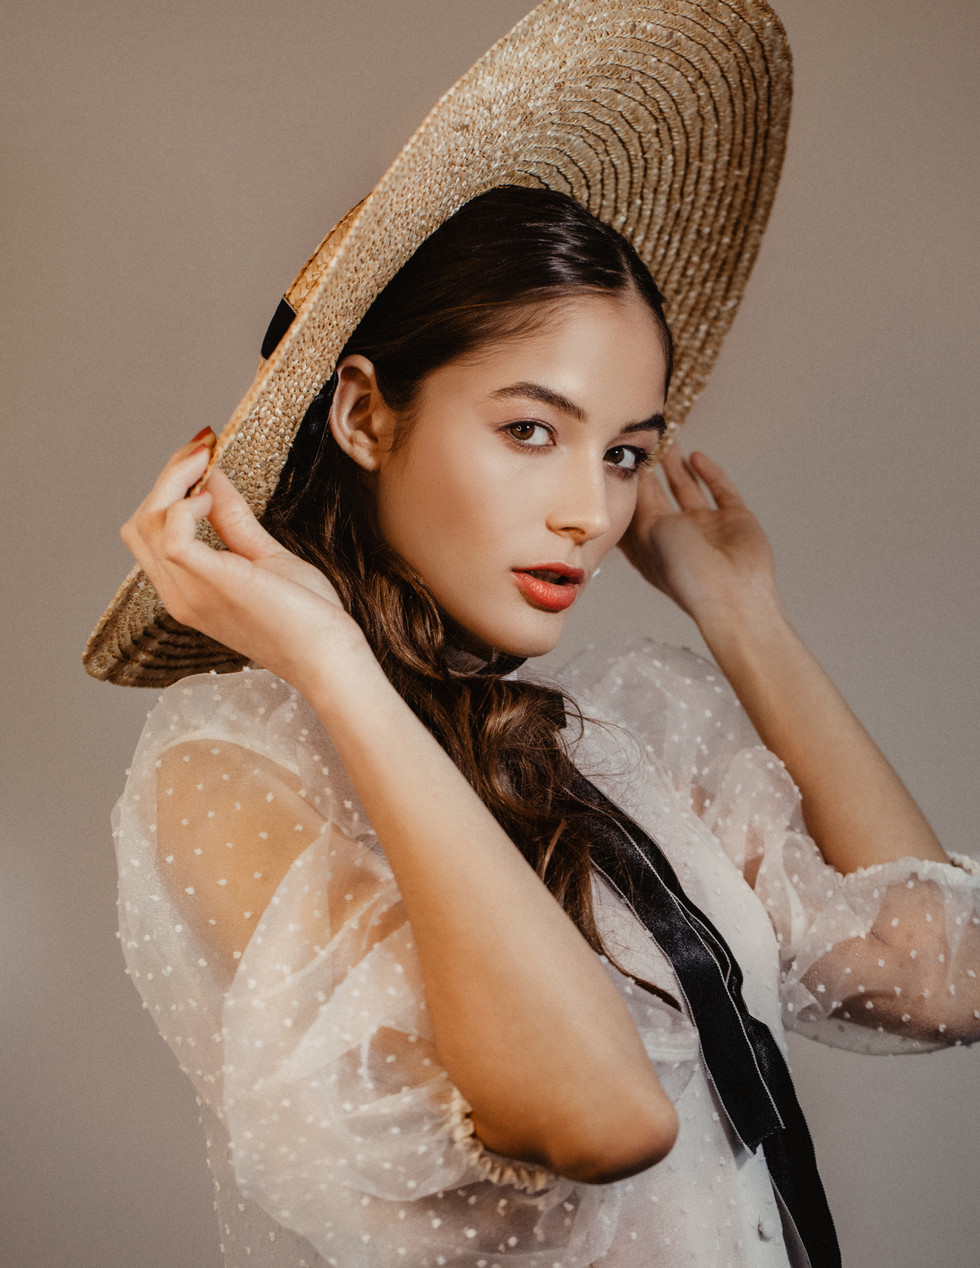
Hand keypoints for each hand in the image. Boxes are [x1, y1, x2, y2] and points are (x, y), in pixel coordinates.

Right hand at [121, 432, 369, 688]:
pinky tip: (212, 497)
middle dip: (167, 477)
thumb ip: (234, 520)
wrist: (328, 657)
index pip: (151, 531)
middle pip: (140, 523)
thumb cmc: (307, 617)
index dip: (170, 486)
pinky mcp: (209, 585)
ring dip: (173, 481)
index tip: (202, 451)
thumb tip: (213, 477)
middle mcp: (179, 594)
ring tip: (205, 461)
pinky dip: (185, 505)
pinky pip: (172, 535)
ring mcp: (189, 593)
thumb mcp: (266, 556)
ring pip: (146, 523)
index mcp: (188, 590)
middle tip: (201, 447)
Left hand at [619, 447, 782, 626]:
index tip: (619, 456)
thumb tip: (631, 472)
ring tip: (668, 438)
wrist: (731, 592)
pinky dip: (709, 473)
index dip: (628, 484)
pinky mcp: (734, 519)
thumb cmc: (683, 571)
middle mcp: (677, 535)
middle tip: (644, 439)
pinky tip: (695, 456)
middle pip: (660, 495)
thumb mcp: (648, 531)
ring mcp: (706, 526)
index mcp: (651, 545)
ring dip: (677, 465)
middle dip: (652, 469)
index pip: (635, 508)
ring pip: (688, 487)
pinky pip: (720, 490)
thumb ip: (641, 499)